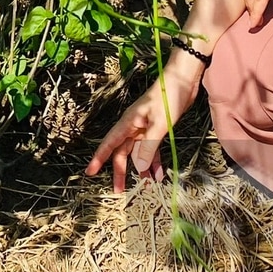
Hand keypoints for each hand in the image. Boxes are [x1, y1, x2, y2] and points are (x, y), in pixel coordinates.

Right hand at [85, 53, 206, 190]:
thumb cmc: (168, 97)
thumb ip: (149, 146)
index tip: (90, 172)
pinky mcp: (156, 128)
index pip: (109, 144)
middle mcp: (133, 126)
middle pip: (122, 152)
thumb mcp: (159, 124)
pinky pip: (151, 148)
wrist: (183, 80)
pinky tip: (160, 173)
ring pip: (138, 152)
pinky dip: (154, 161)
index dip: (99, 158)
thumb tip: (138, 168)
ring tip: (147, 186)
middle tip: (120, 191)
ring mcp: (144, 128)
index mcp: (128, 123)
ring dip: (141, 168)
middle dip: (121, 171)